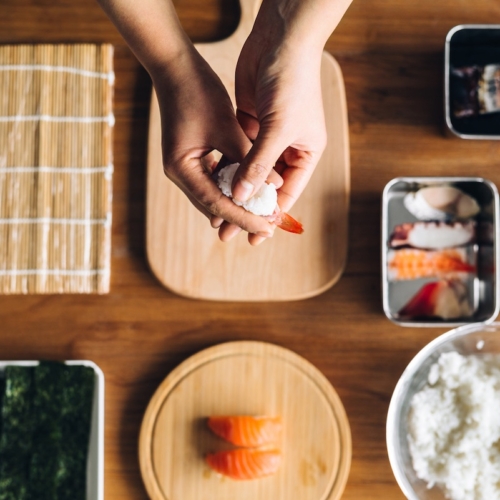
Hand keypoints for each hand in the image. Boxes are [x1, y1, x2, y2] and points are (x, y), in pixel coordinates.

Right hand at [152, 45, 277, 239]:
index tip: (267, 228)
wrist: (176, 67)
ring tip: (264, 214)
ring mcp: (184, 167)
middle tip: (268, 227)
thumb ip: (249, 159)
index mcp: (181, 169)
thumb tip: (274, 186)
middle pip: (214, 205)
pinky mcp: (192, 158)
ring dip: (238, 203)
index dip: (244, 218)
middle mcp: (179, 173)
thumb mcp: (227, 127)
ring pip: (215, 195)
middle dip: (242, 216)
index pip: (216, 204)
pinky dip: (233, 186)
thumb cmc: (199, 92)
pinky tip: (252, 191)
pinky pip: (214, 180)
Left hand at [215, 31, 326, 244]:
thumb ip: (258, 163)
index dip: (270, 215)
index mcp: (306, 152)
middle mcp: (288, 147)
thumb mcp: (278, 129)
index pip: (287, 192)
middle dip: (247, 207)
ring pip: (249, 171)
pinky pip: (237, 152)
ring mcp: (268, 136)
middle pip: (266, 186)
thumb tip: (241, 195)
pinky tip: (213, 182)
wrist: (280, 41)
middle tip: (230, 231)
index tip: (254, 235)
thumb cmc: (292, 83)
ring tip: (217, 212)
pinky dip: (227, 166)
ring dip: (233, 189)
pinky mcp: (250, 123)